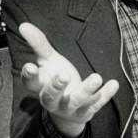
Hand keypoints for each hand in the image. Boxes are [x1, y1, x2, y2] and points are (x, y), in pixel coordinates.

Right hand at [18, 22, 118, 137]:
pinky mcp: (85, 112)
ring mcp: (69, 108)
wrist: (68, 112)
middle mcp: (52, 100)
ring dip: (86, 90)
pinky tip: (114, 84)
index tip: (30, 66)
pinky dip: (105, 95)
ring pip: (76, 101)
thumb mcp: (48, 61)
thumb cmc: (54, 80)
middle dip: (56, 86)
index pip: (31, 83)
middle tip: (65, 75)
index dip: (29, 76)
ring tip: (97, 77)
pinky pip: (95, 105)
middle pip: (50, 96)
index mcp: (40, 86)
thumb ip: (38, 44)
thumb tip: (24, 25)